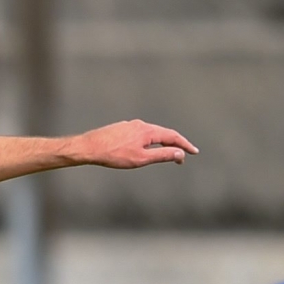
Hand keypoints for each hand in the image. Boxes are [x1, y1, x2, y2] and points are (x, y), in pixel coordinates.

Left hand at [67, 120, 197, 169]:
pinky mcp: (123, 128)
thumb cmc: (114, 155)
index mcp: (148, 131)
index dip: (185, 145)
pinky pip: (142, 134)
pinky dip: (150, 141)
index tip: (194, 152)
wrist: (89, 147)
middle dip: (175, 145)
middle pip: (164, 133)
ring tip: (168, 152)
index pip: (173, 137)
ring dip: (163, 142)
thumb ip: (162, 156)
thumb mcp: (141, 159)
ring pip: (152, 133)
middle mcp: (141, 124)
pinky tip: (147, 147)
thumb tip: (179, 153)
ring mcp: (131, 125)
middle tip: (183, 156)